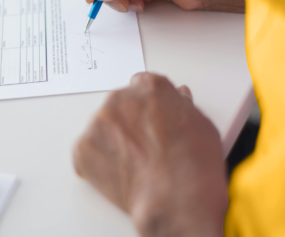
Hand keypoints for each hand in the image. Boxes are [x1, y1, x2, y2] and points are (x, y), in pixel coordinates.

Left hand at [73, 73, 227, 236]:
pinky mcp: (83, 148)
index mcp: (150, 87)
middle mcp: (121, 98)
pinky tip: (117, 174)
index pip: (140, 85)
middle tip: (142, 148)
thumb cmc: (194, 164)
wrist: (177, 199)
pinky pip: (86, 152)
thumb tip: (177, 99)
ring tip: (132, 165)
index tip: (147, 119)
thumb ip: (181, 106)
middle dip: (127, 122)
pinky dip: (96, 163)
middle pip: (118, 104)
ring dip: (111, 141)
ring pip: (101, 128)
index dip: (145, 106)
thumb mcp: (201, 124)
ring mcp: (99, 122)